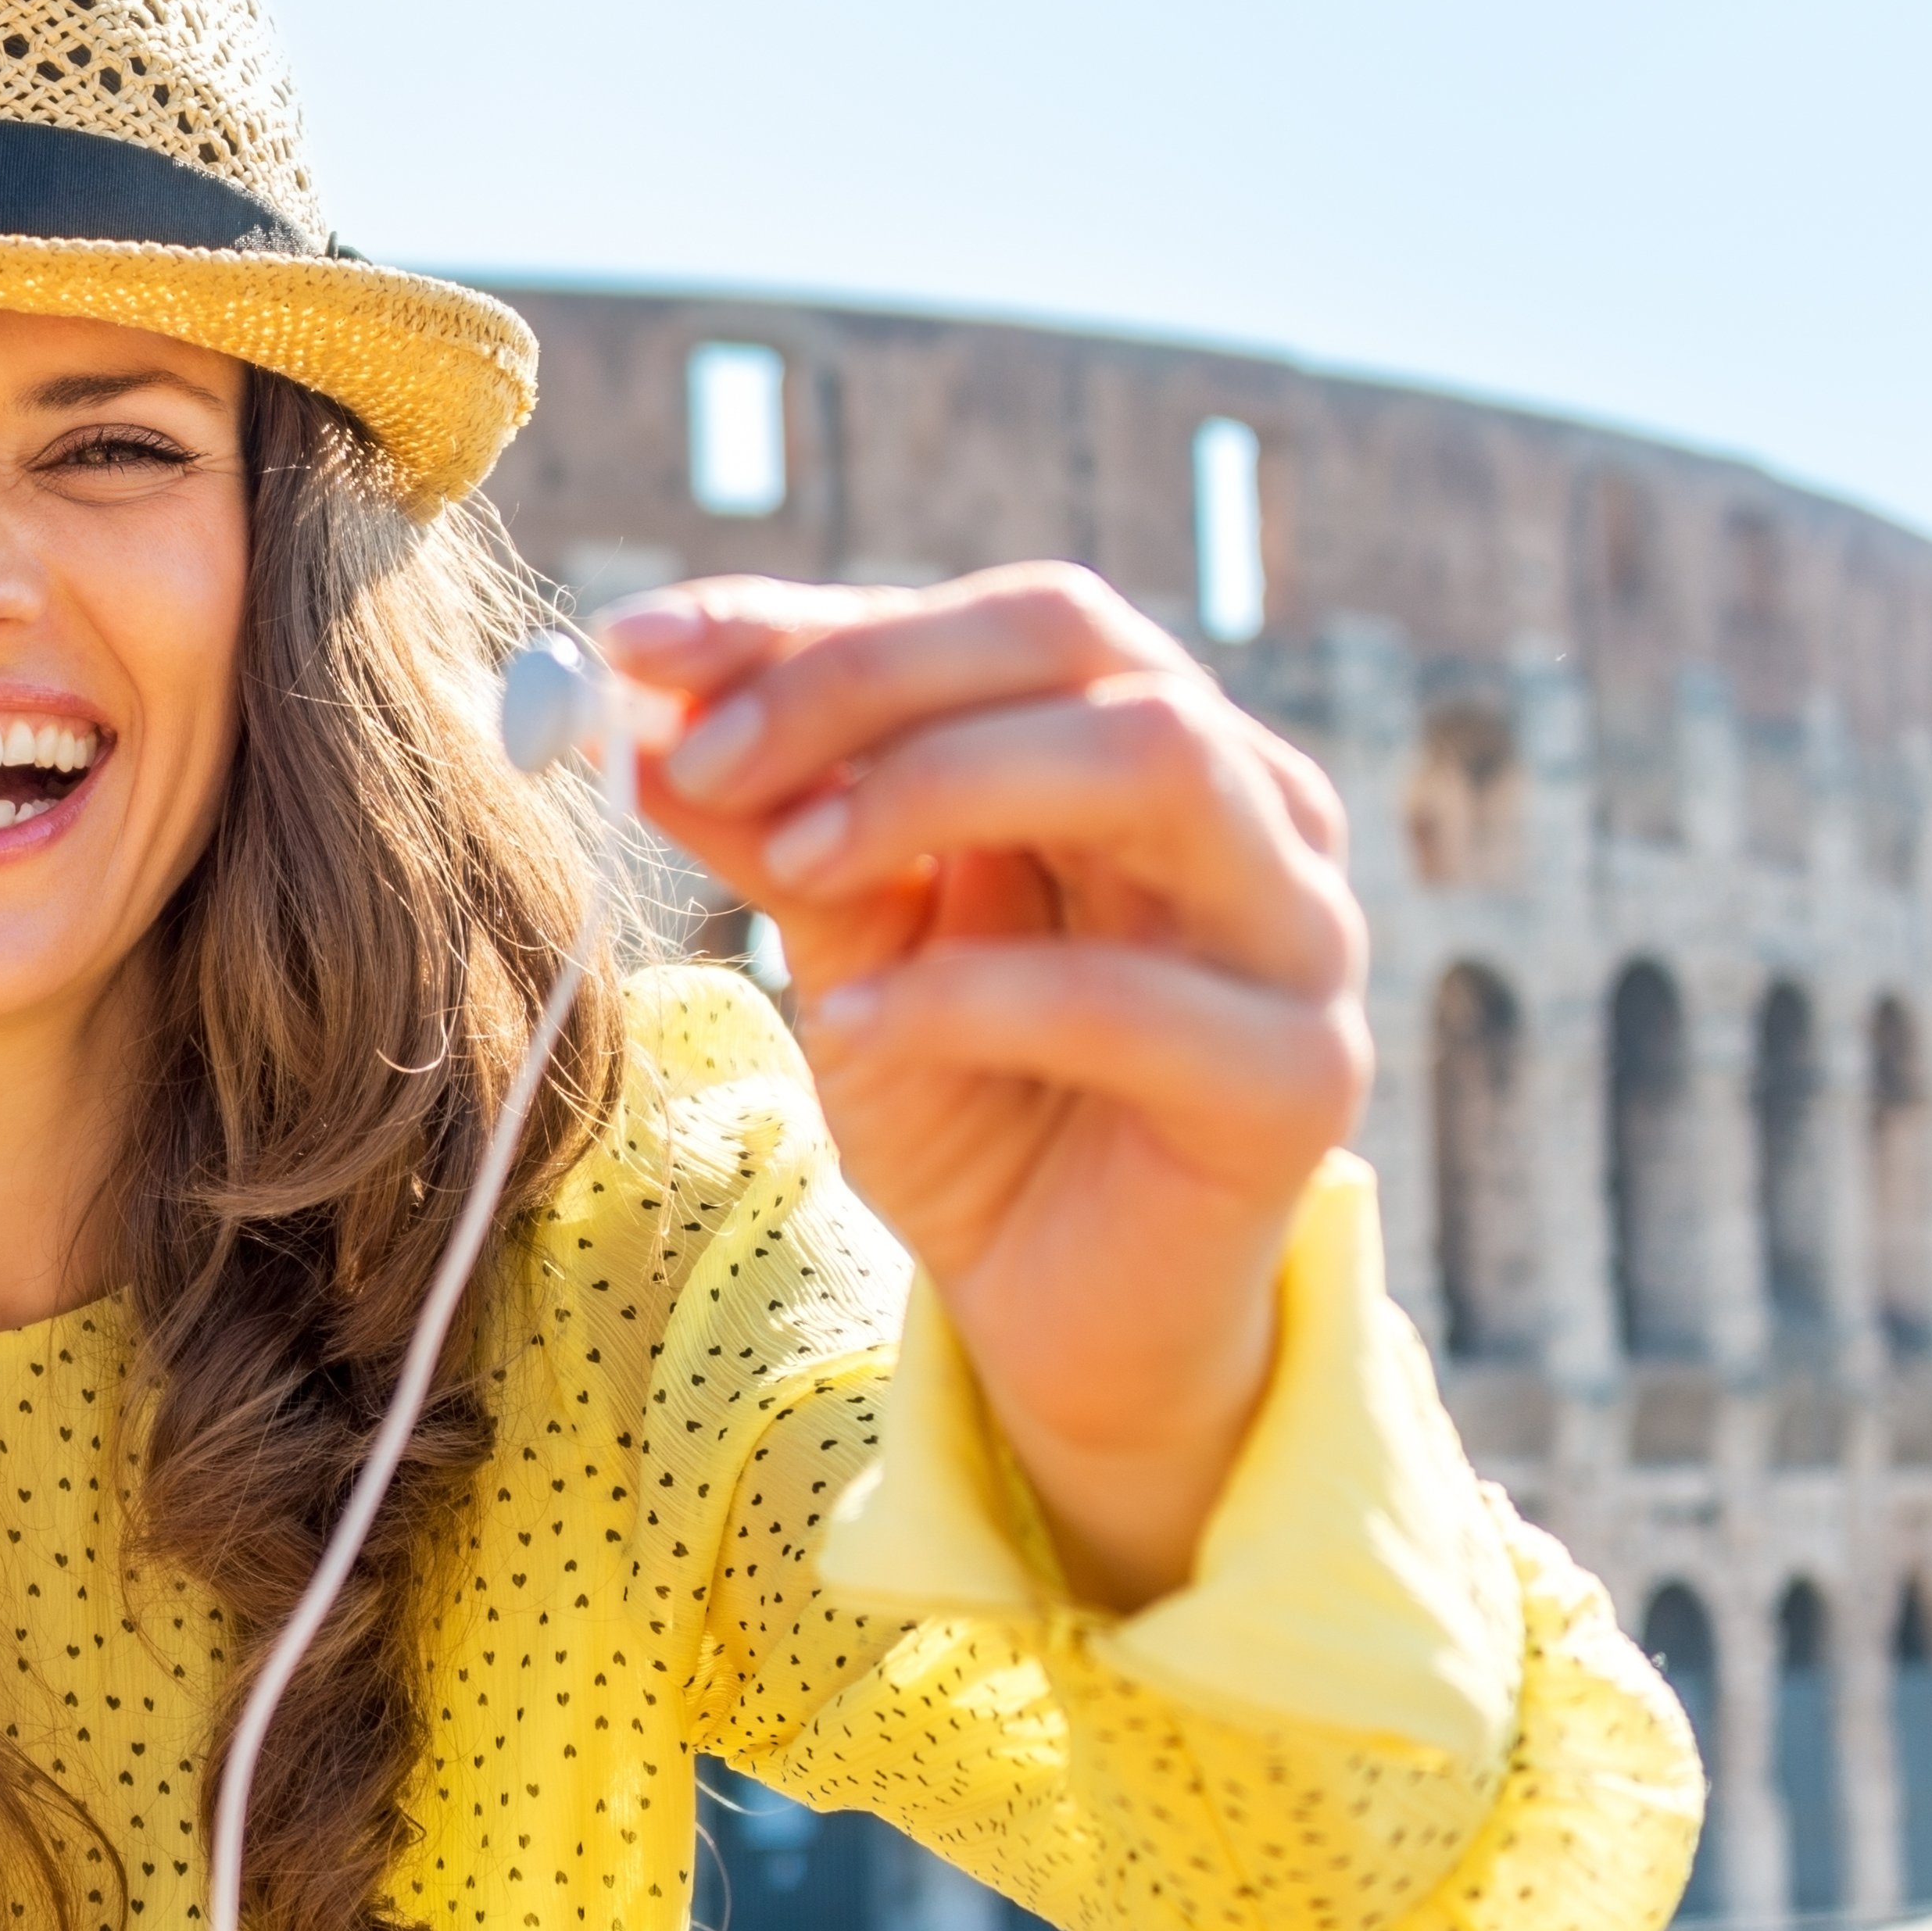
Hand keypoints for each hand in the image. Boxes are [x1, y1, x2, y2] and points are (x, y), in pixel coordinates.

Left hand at [595, 566, 1369, 1611]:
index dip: (809, 619)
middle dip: (865, 681)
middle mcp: (1254, 804)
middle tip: (704, 760)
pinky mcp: (1295, 1084)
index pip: (996, 618)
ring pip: (1154, 762)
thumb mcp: (843, 938)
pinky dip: (966, 993)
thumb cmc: (963, 1092)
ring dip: (937, 784)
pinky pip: (1134, 999)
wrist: (1053, 1312)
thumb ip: (769, 823)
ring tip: (793, 863)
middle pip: (1078, 643)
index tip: (636, 645)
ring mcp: (1297, 935)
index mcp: (1148, 739)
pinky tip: (848, 1022)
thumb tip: (634, 713)